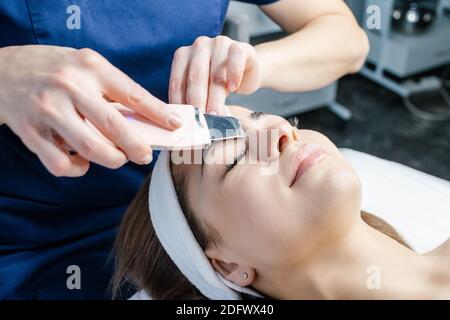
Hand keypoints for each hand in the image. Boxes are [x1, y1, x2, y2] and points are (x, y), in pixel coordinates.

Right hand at [0, 45, 181, 176]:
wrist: (4, 70)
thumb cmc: (57, 70)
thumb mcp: (88, 68)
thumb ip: (114, 91)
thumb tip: (147, 121)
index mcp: (91, 68)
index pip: (133, 94)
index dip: (158, 113)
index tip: (175, 126)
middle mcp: (70, 87)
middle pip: (114, 126)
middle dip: (137, 147)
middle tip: (145, 155)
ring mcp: (48, 110)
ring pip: (91, 149)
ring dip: (112, 159)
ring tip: (117, 157)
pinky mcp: (30, 132)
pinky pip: (61, 164)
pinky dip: (78, 169)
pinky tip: (82, 162)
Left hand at [169, 36, 261, 114]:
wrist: (248, 70)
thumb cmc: (221, 83)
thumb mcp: (204, 91)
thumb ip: (195, 101)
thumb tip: (189, 123)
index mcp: (183, 56)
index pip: (177, 81)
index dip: (179, 102)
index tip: (183, 120)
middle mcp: (199, 47)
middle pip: (195, 77)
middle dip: (197, 101)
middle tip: (200, 121)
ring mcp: (219, 44)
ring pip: (215, 72)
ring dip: (215, 96)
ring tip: (216, 114)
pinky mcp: (239, 46)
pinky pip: (236, 57)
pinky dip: (234, 73)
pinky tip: (233, 88)